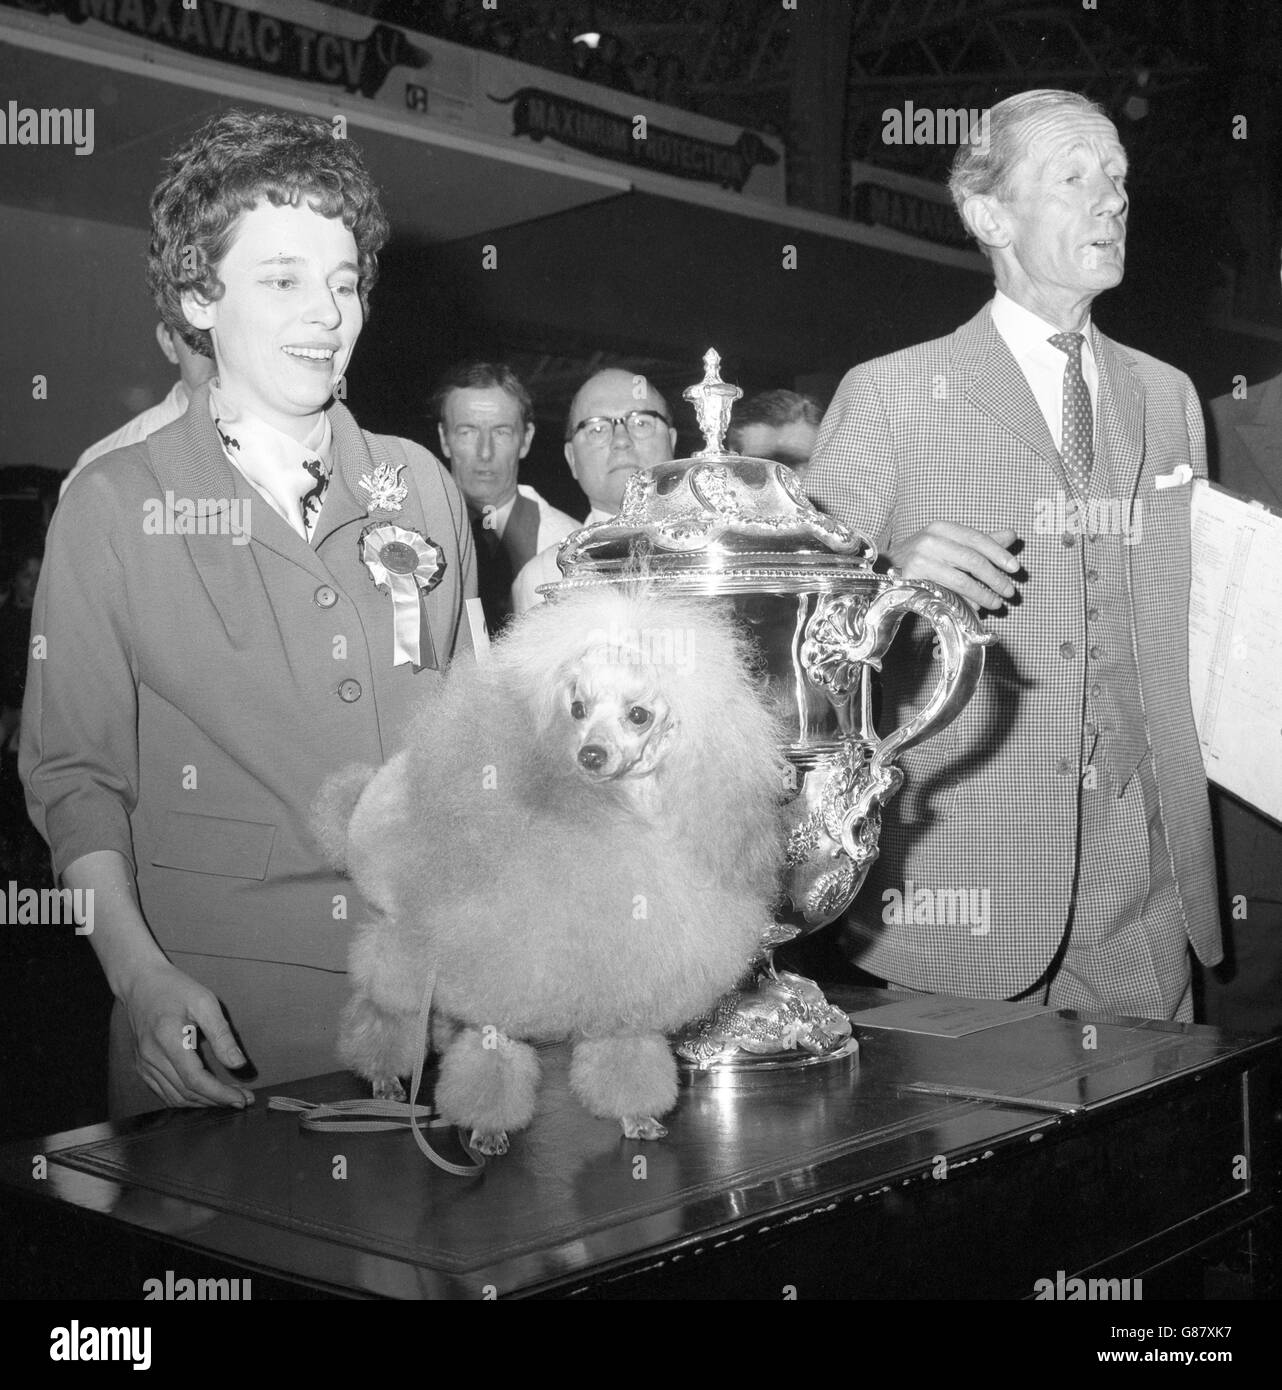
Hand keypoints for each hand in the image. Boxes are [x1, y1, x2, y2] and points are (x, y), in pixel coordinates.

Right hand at [117, 961, 255, 1109]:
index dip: (220, 1094)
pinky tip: (203, 1096)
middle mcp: (152, 1057)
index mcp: (168, 1040)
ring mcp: (144, 1064)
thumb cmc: (175, 988)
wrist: (141, 983)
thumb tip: (238, 1064)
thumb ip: (222, 1035)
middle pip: (186, 1093)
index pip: (195, 1080)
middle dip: (217, 1101)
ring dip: (202, 1103)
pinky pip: (164, 1092)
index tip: (242, 1098)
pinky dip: (185, 1099)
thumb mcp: (205, 1003)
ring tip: (227, 1100)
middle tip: (242, 1100)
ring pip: (174, 1097)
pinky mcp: (142, 1066)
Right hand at [888, 523, 1020, 611]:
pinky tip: (975, 607)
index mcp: (942, 527)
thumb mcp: (951, 544)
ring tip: (996, 603)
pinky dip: (964, 602)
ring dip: (983, 594)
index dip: (999, 554)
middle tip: (1009, 591)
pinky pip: (946, 594)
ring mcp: (919, 560)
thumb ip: (980, 542)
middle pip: (972, 560)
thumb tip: (1012, 535)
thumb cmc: (924, 557)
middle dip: (995, 578)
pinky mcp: (913, 580)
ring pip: (961, 580)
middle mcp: (929, 540)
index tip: (1015, 568)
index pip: (977, 539)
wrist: (886, 569)